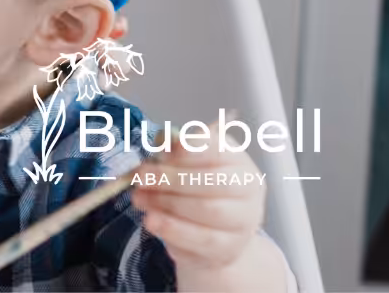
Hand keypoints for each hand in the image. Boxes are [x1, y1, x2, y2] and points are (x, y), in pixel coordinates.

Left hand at [130, 133, 268, 280]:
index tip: (162, 151)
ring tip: (139, 198)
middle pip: (214, 181)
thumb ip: (176, 151)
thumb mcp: (186, 166)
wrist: (214, 234)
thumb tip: (164, 140)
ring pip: (209, 210)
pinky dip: (173, 229)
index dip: (189, 149)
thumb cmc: (197, 191)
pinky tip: (151, 220)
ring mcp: (243, 222)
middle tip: (141, 176)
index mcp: (239, 162)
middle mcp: (248, 191)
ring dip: (167, 202)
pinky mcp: (229, 248)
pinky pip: (202, 239)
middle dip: (171, 178)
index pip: (219, 150)